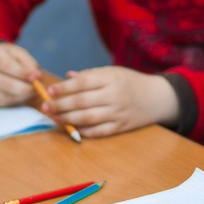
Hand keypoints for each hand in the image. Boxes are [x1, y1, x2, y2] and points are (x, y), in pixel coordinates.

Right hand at [0, 43, 38, 106]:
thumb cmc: (7, 57)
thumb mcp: (18, 53)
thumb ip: (28, 63)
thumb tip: (36, 76)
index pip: (6, 65)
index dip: (22, 73)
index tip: (36, 77)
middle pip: (4, 83)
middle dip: (24, 88)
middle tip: (38, 88)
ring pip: (5, 96)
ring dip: (22, 96)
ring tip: (32, 91)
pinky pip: (3, 103)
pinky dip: (16, 100)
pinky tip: (22, 94)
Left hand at [42, 66, 179, 138]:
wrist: (157, 98)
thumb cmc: (131, 82)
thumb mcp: (113, 72)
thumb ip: (90, 75)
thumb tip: (67, 77)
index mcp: (111, 78)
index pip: (82, 83)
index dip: (64, 88)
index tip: (50, 91)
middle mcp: (114, 96)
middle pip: (81, 102)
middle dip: (60, 105)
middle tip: (45, 107)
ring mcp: (118, 113)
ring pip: (87, 118)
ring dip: (67, 119)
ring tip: (54, 118)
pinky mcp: (121, 126)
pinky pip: (99, 131)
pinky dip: (84, 131)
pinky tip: (72, 128)